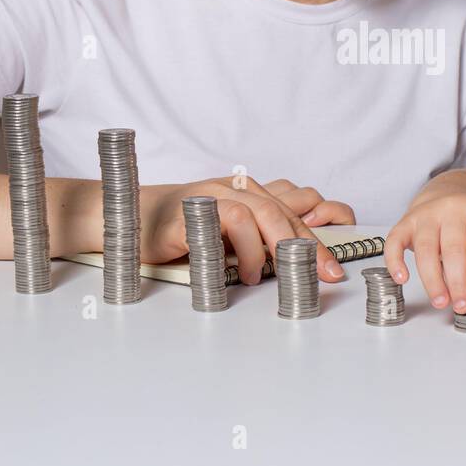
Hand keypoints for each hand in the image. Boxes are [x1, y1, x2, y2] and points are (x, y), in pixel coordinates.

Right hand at [140, 176, 354, 283]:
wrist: (130, 217)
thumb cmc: (183, 228)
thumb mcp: (228, 230)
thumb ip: (259, 235)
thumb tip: (299, 257)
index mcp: (248, 191)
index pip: (296, 206)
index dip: (321, 233)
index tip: (335, 266)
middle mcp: (233, 188)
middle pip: (281, 212)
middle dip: (307, 248)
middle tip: (322, 275)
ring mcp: (210, 197)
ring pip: (257, 214)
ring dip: (264, 252)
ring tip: (256, 277)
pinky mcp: (189, 213)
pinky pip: (224, 223)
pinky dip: (237, 249)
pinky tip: (235, 272)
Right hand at [384, 172, 465, 314]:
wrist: (452, 189)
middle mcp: (452, 209)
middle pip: (453, 248)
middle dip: (457, 281)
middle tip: (461, 306)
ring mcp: (426, 214)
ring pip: (426, 248)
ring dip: (432, 279)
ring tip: (440, 302)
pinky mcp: (405, 221)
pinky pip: (395, 241)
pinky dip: (395, 261)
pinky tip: (402, 280)